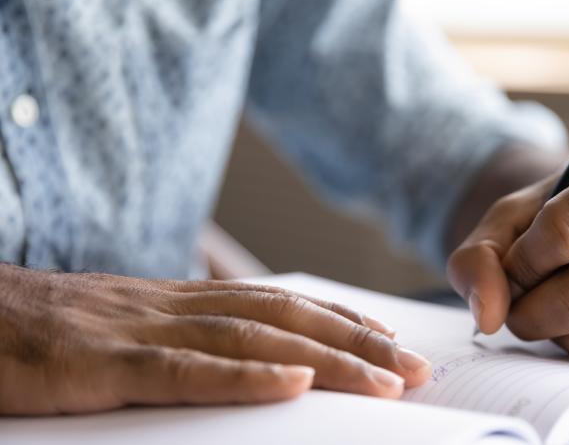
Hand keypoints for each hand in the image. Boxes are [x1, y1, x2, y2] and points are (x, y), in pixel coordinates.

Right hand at [0, 265, 430, 414]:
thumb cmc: (33, 333)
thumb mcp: (115, 334)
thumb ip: (173, 345)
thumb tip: (232, 366)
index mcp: (174, 302)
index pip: (276, 304)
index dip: (339, 321)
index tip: (389, 340)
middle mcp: (169, 306)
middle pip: (283, 317)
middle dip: (356, 341)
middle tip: (416, 367)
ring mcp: (136, 330)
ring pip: (251, 338)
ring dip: (326, 358)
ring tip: (385, 379)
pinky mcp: (99, 364)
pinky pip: (183, 369)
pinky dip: (245, 376)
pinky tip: (294, 382)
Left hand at [448, 150, 568, 361]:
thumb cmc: (555, 214)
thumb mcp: (507, 218)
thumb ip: (479, 257)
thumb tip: (489, 317)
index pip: (560, 237)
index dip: (520, 265)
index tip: (513, 266)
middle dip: (526, 312)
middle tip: (518, 299)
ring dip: (552, 331)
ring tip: (553, 297)